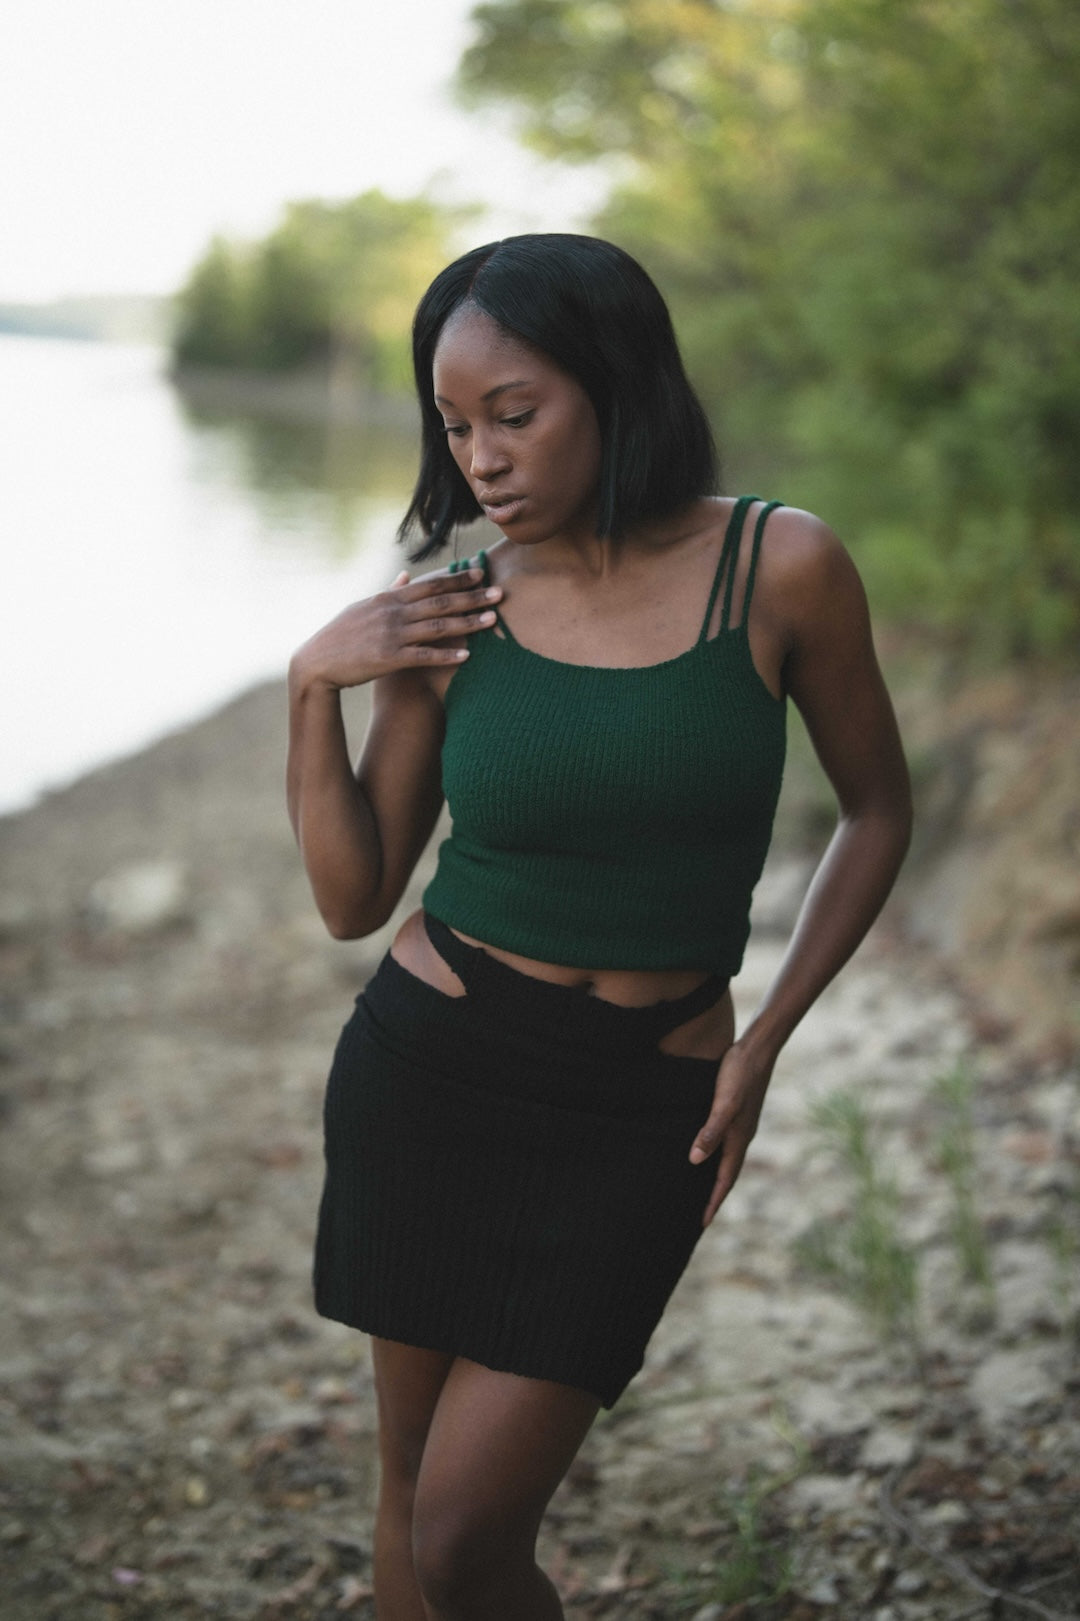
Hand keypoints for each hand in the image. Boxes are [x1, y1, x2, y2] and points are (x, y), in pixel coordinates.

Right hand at [290, 567, 501, 690]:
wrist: (317, 662)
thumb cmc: (341, 635)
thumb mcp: (363, 607)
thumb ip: (389, 592)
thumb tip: (405, 576)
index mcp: (387, 598)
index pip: (429, 584)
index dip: (457, 578)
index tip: (480, 573)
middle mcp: (392, 612)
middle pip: (440, 601)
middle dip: (472, 596)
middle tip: (500, 593)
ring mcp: (391, 635)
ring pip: (437, 626)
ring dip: (468, 623)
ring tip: (492, 620)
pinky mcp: (389, 658)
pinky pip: (424, 656)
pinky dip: (446, 655)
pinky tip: (467, 655)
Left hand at [689, 1040, 775, 1225]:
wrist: (758, 1048)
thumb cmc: (739, 1073)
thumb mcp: (724, 1103)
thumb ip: (711, 1131)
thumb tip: (695, 1161)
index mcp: (738, 1138)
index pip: (724, 1179)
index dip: (713, 1201)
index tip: (702, 1223)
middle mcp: (741, 1136)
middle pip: (727, 1174)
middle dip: (715, 1196)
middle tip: (701, 1218)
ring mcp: (741, 1124)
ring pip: (727, 1159)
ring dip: (716, 1178)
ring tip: (702, 1192)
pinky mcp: (738, 1112)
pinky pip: (725, 1143)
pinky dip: (716, 1156)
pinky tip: (706, 1152)